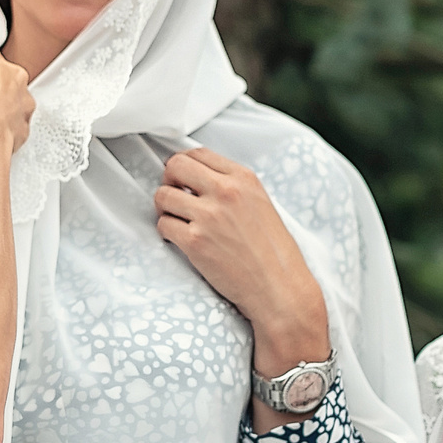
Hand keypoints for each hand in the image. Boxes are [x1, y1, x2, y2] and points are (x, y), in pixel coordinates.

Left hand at [153, 147, 329, 371]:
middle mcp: (225, 191)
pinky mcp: (195, 241)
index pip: (198, 153)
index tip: (184, 181)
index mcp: (243, 178)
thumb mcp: (260, 204)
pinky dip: (167, 234)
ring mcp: (208, 215)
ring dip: (165, 210)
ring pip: (162, 196)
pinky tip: (181, 242)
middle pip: (175, 166)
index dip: (185, 166)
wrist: (279, 289)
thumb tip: (198, 179)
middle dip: (169, 181)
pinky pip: (163, 225)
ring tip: (178, 223)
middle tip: (175, 199)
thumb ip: (233, 187)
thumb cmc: (273, 252)